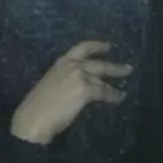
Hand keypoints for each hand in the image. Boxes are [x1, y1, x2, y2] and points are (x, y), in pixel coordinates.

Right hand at [11, 40, 132, 145]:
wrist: (34, 116)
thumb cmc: (38, 105)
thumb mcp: (52, 83)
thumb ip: (66, 79)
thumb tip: (79, 85)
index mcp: (61, 62)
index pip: (82, 48)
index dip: (97, 46)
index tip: (109, 46)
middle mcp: (72, 65)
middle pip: (99, 64)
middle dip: (114, 67)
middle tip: (128, 68)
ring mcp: (80, 76)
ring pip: (102, 79)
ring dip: (114, 85)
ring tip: (123, 90)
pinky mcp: (86, 90)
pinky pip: (104, 93)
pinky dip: (113, 96)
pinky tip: (119, 98)